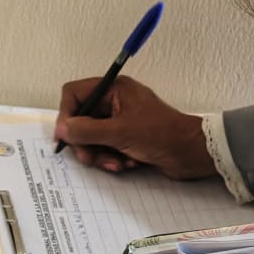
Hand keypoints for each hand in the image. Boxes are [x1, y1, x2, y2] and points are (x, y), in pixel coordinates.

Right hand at [54, 74, 215, 180]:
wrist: (192, 153)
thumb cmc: (162, 135)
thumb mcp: (119, 132)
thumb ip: (86, 130)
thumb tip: (62, 128)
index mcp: (115, 89)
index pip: (76, 94)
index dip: (67, 115)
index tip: (66, 137)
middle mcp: (116, 102)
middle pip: (82, 120)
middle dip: (85, 142)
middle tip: (89, 158)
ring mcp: (122, 121)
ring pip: (93, 138)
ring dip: (101, 154)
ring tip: (115, 163)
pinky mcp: (128, 139)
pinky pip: (107, 149)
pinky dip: (113, 158)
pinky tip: (127, 164)